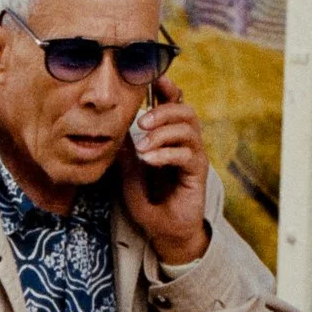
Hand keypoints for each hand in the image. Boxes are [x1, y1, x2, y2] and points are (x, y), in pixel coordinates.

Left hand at [117, 78, 211, 264]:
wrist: (164, 231)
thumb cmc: (148, 200)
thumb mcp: (128, 173)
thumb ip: (125, 152)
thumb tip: (114, 129)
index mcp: (169, 137)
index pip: (173, 104)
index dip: (166, 89)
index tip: (153, 79)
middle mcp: (185, 143)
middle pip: (185, 110)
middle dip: (163, 110)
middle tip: (140, 122)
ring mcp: (193, 157)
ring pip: (189, 128)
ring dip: (163, 132)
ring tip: (142, 146)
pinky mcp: (197, 174)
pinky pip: (187, 154)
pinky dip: (166, 153)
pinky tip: (149, 161)